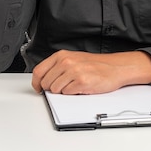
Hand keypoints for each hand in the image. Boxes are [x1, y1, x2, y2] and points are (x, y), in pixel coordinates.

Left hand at [31, 50, 150, 94]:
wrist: (115, 67)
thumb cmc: (96, 65)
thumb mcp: (74, 59)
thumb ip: (58, 66)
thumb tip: (44, 79)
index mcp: (62, 55)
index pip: (39, 71)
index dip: (36, 83)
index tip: (38, 88)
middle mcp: (66, 62)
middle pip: (46, 83)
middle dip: (52, 88)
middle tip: (63, 86)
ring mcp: (73, 72)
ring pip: (55, 90)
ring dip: (63, 91)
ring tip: (74, 85)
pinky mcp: (81, 82)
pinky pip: (67, 94)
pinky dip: (72, 94)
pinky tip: (81, 87)